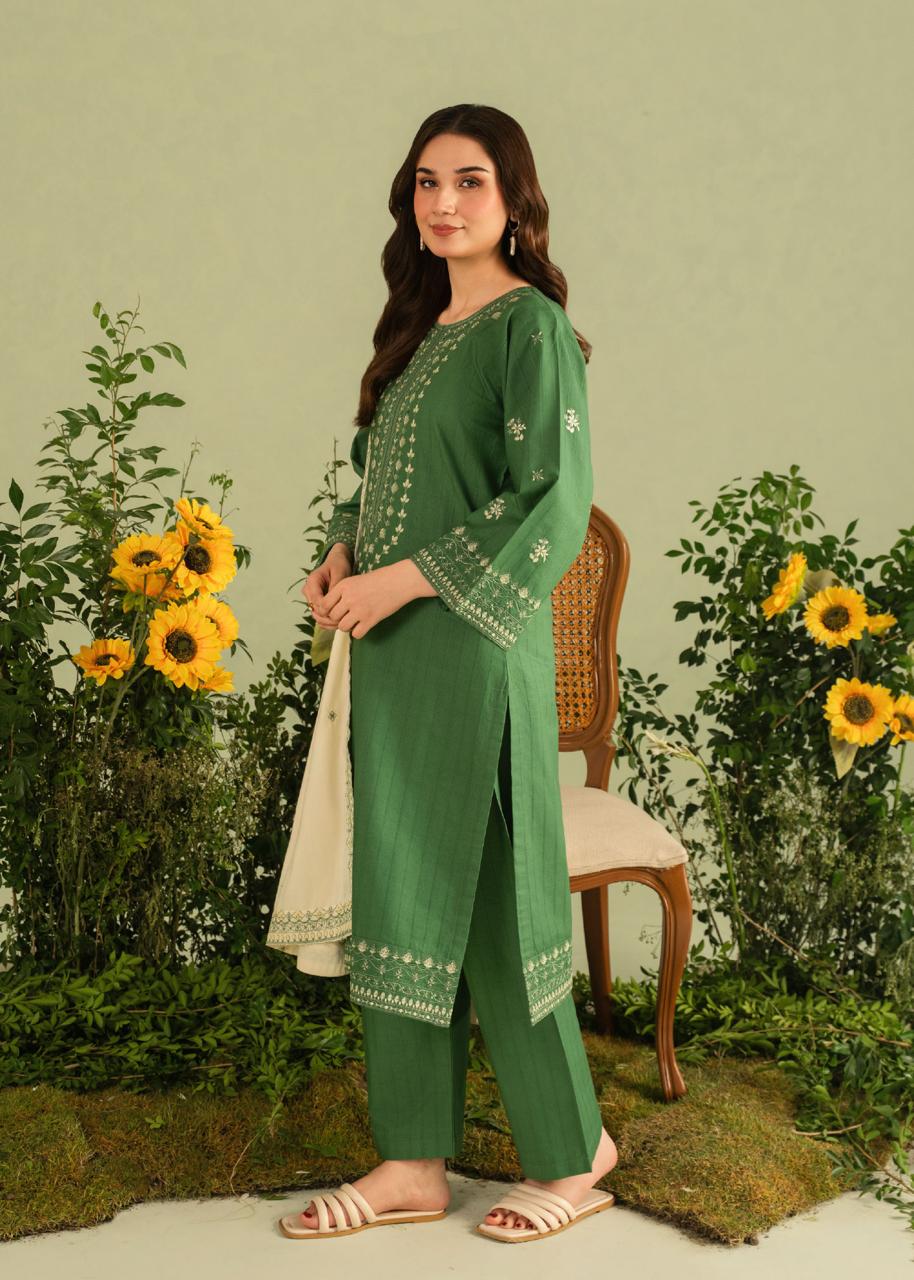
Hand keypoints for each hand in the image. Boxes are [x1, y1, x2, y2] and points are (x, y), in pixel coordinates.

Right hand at [303, 544, 353, 625]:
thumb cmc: (339, 566)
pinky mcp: (315, 602)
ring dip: (328, 619)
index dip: (327, 609)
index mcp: (312, 580)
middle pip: (315, 609)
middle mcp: (308, 590)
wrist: (337, 562)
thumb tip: (333, 602)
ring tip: (343, 620)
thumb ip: (335, 587)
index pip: (316, 600)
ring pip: (316, 614)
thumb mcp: (340, 573)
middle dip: (328, 616)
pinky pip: (319, 614)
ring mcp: (310, 597)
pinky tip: (340, 620)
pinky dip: (328, 619)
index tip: (341, 612)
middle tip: (344, 619)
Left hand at [304, 550, 436, 639]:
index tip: (334, 611)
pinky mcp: (371, 619)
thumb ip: (343, 593)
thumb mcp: (356, 580)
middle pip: (332, 617)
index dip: (326, 610)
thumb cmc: (380, 579)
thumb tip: (332, 609)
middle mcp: (349, 598)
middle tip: (347, 616)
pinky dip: (359, 632)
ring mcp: (360, 610)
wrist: (400, 581)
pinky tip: (364, 625)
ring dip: (348, 626)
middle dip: (338, 619)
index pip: (323, 604)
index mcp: (343, 586)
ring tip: (355, 621)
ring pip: (342, 627)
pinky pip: (356, 634)